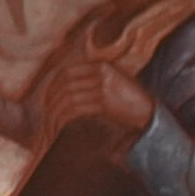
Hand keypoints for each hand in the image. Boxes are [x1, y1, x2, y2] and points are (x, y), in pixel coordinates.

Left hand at [37, 58, 154, 137]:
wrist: (150, 113)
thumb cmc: (128, 103)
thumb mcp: (110, 84)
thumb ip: (89, 83)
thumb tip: (61, 93)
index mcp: (100, 65)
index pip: (66, 72)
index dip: (51, 87)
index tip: (45, 102)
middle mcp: (100, 72)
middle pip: (63, 85)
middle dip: (50, 103)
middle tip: (44, 118)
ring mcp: (102, 86)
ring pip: (67, 99)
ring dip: (55, 116)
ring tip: (50, 128)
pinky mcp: (104, 101)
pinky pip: (75, 110)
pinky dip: (63, 121)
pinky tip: (59, 129)